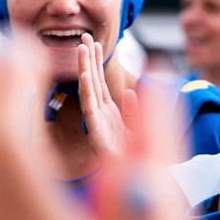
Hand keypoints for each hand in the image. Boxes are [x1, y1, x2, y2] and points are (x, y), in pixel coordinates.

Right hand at [77, 32, 137, 161]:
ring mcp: (96, 124)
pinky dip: (87, 93)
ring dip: (84, 69)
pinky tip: (85, 76)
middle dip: (87, 59)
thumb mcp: (138, 130)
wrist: (134, 182)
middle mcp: (99, 116)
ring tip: (81, 49)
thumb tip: (132, 93)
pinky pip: (90, 110)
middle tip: (83, 37)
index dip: (97, 62)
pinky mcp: (97, 134)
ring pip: (89, 92)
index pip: (100, 82)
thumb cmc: (133, 160)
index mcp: (108, 113)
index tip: (95, 43)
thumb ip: (135, 111)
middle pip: (92, 82)